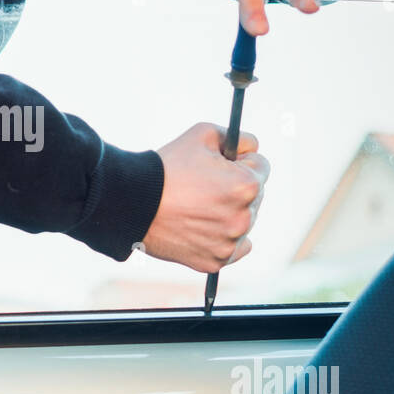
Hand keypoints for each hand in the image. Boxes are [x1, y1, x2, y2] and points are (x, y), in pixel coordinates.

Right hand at [140, 122, 269, 273]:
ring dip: (228, 213)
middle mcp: (244, 217)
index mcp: (247, 185)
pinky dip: (222, 239)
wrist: (132, 201)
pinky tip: (202, 227)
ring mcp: (230, 242)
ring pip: (242, 222)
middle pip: (254, 196)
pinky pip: (233, 248)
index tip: (220, 165)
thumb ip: (238, 138)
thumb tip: (252, 147)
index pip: (261, 166)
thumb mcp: (203, 133)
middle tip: (203, 186)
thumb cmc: (166, 166)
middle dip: (235, 188)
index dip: (239, 160)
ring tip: (196, 207)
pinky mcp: (215, 260)